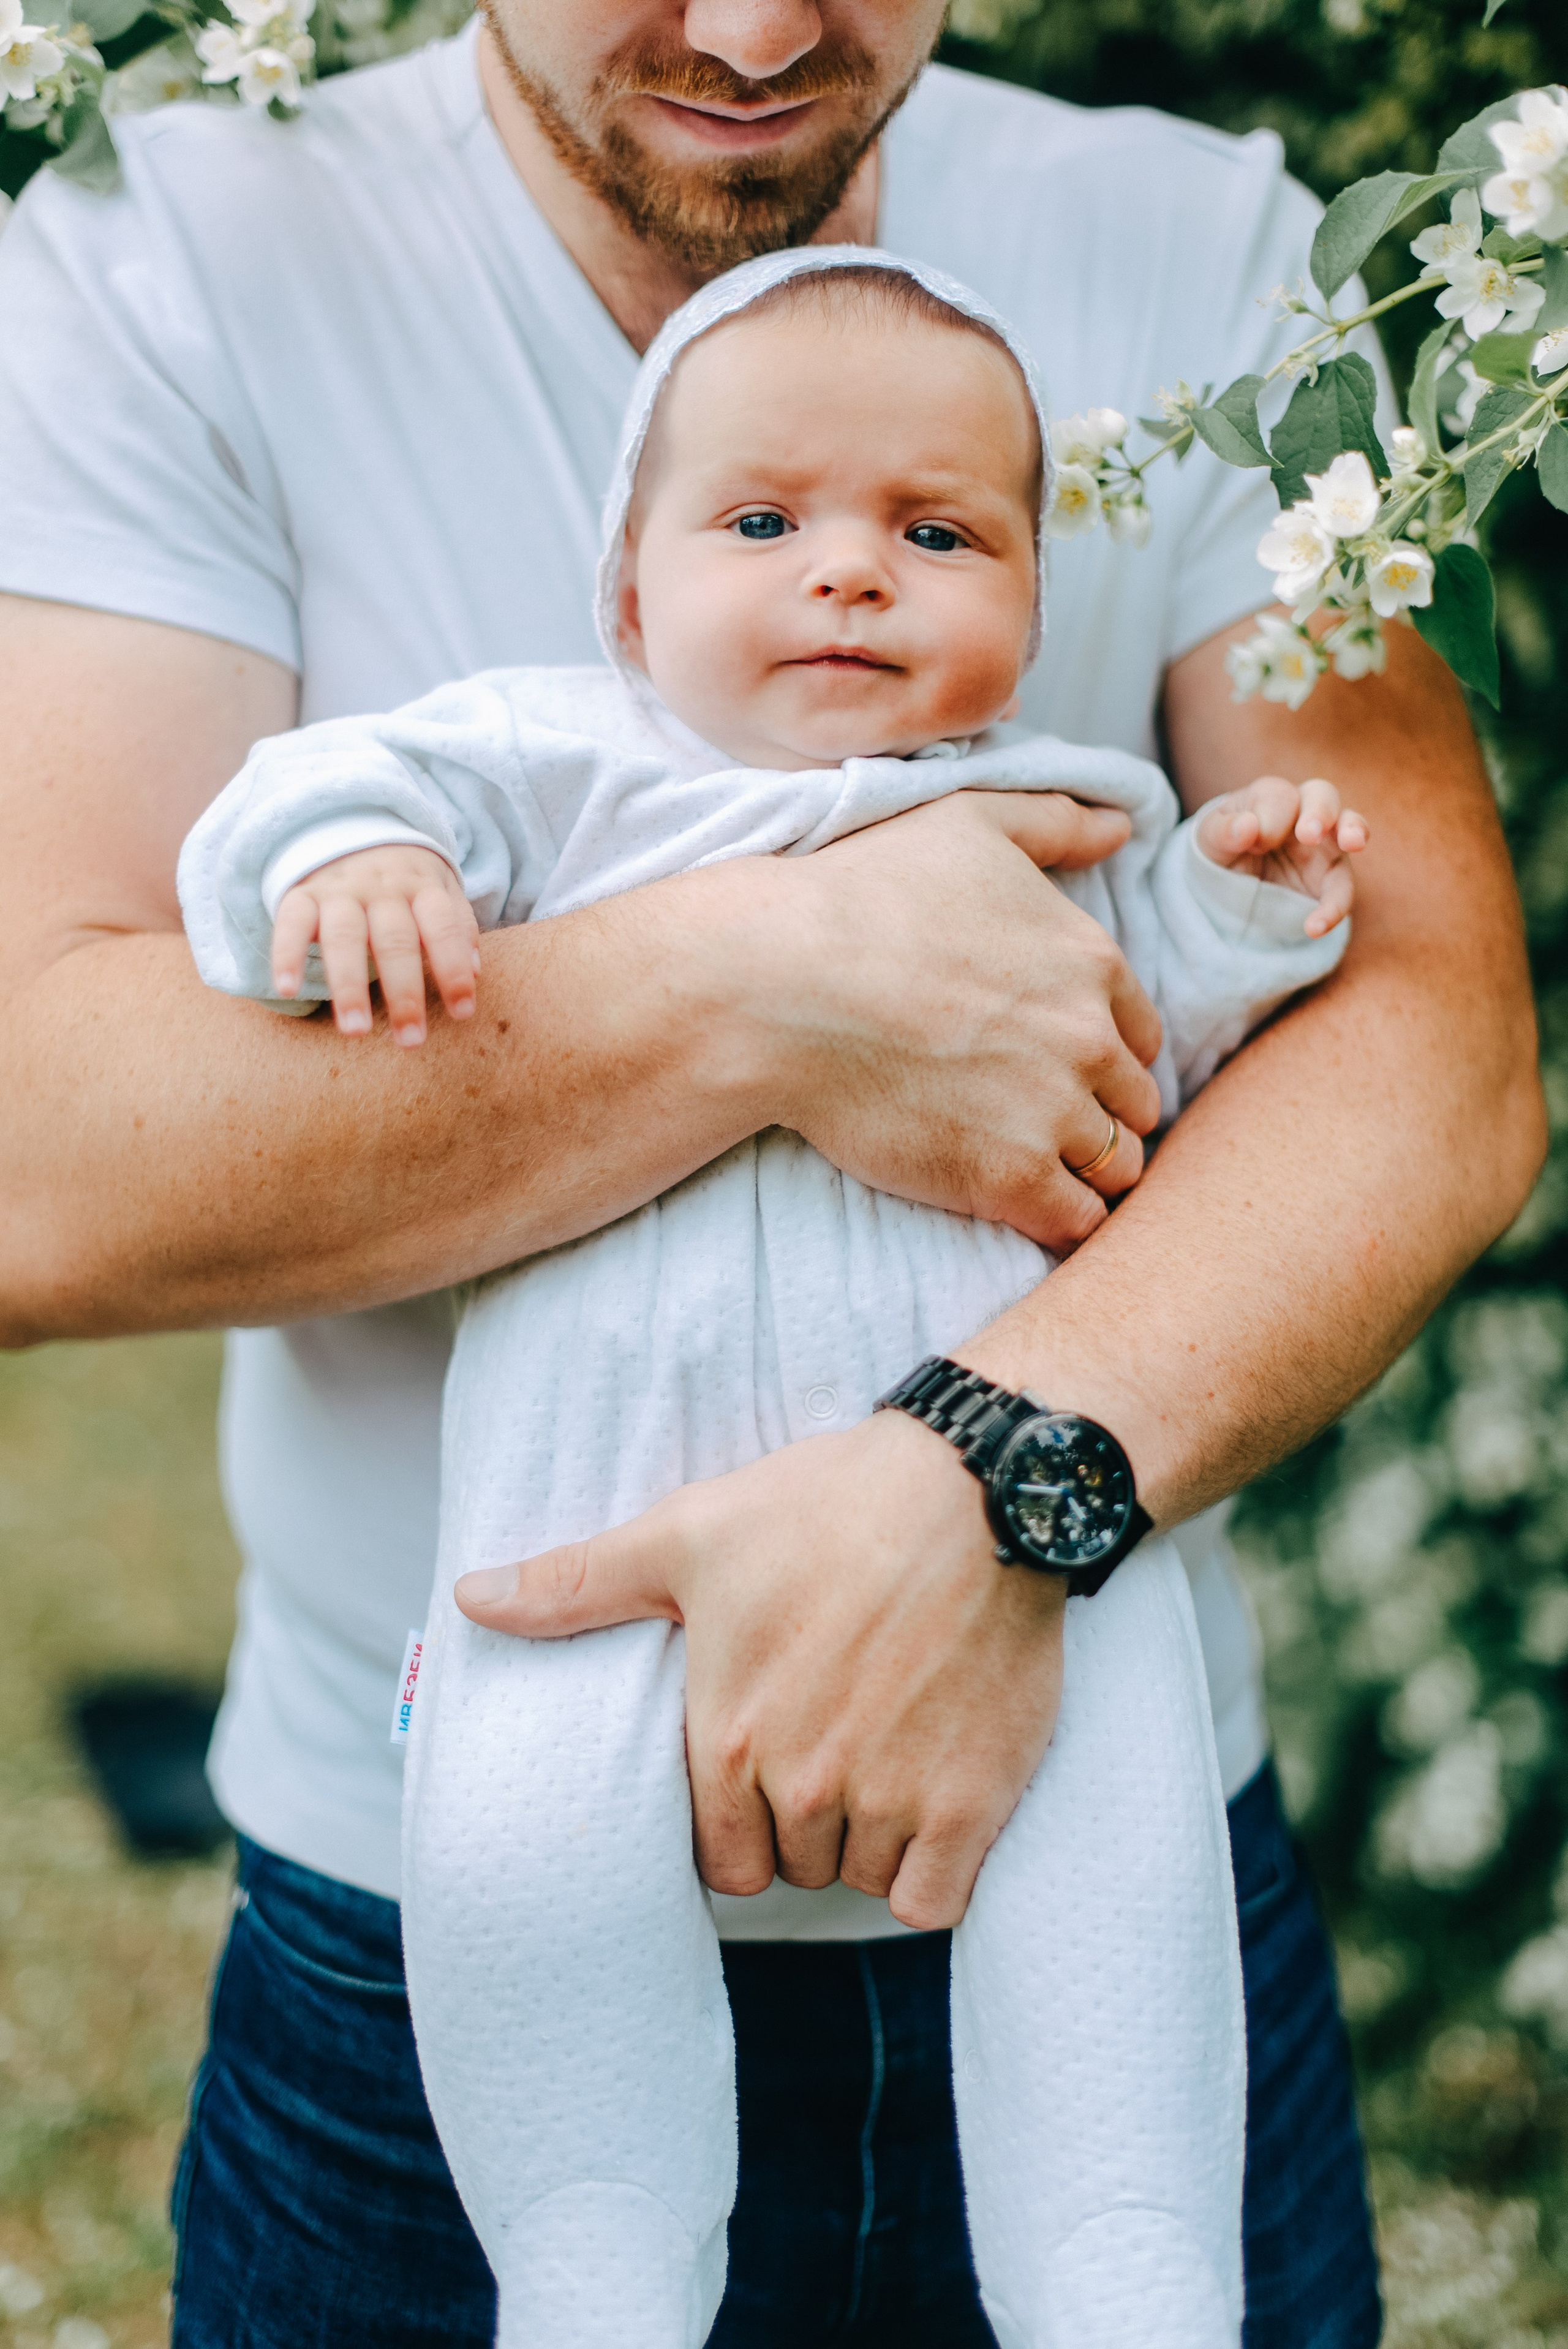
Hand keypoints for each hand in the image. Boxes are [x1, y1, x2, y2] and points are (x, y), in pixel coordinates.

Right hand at [271, 843, 481, 1044]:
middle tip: (411, 1040)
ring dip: (349, 986)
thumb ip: (459, 926)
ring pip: (344, 937)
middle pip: (395, 940)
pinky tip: (287, 990)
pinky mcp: (300, 894)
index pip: (442, 928)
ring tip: (356, 1032)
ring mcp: (339, 891)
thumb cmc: (405, 877)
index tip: (462, 1013)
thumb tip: (476, 972)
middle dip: (404, 992)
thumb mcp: (440, 888)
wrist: (351, 824)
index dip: (453, 969)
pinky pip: (291, 923)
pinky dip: (287, 954)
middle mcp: (381, 888)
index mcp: (422, 887)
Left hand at [454, 1409, 1066, 1929]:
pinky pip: (931, 1901)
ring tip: (888, 1751)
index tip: (767, 1771)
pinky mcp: (970, 1803)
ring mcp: (890, 1797)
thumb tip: (469, 1598)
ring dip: (871, 1839)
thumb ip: (578, 1583)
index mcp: (728, 1733)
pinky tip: (934, 1805)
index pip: (716, 1857)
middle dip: (804, 1823)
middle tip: (834, 1745)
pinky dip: (930, 1872)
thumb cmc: (826, 1506)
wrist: (975, 1491)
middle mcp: (803, 1780)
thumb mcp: (688, 1534)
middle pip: (792, 1866)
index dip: (738, 1822)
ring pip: (861, 1878)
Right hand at [765, 789, 1164, 1252]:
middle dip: (1099, 1113)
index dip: (1101, 1053)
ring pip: (1116, 1166)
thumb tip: (1121, 825)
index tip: (1053, 1063)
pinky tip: (1021, 1205)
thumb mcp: (966, 820)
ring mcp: (1053, 1114)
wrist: (777, 988)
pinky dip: (1062, 1220)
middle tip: (1035, 1119)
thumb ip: (1054, 822)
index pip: (1139, 1035)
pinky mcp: (1008, 1179)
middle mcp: (1089, 1040)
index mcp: (1091, 962)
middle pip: (1134, 1103)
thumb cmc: (861, 894)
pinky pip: (1079, 1222)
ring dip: (1084, 1170)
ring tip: (1029, 1166)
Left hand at [1197, 773, 1367, 938]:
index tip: (1253, 844)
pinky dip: (1333, 907)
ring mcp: (1324, 843)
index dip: (1269, 820)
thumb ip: (1224, 831)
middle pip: (1323, 795)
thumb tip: (1247, 826)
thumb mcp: (1210, 839)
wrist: (1229, 882)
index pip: (1280, 797)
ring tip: (1353, 842)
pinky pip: (1342, 890)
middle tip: (1308, 834)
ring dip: (1354, 831)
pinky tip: (1315, 927)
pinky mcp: (1331, 878)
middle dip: (1320, 812)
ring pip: (1350, 828)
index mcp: (1273, 797)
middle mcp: (1304, 812)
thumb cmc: (1224, 846)